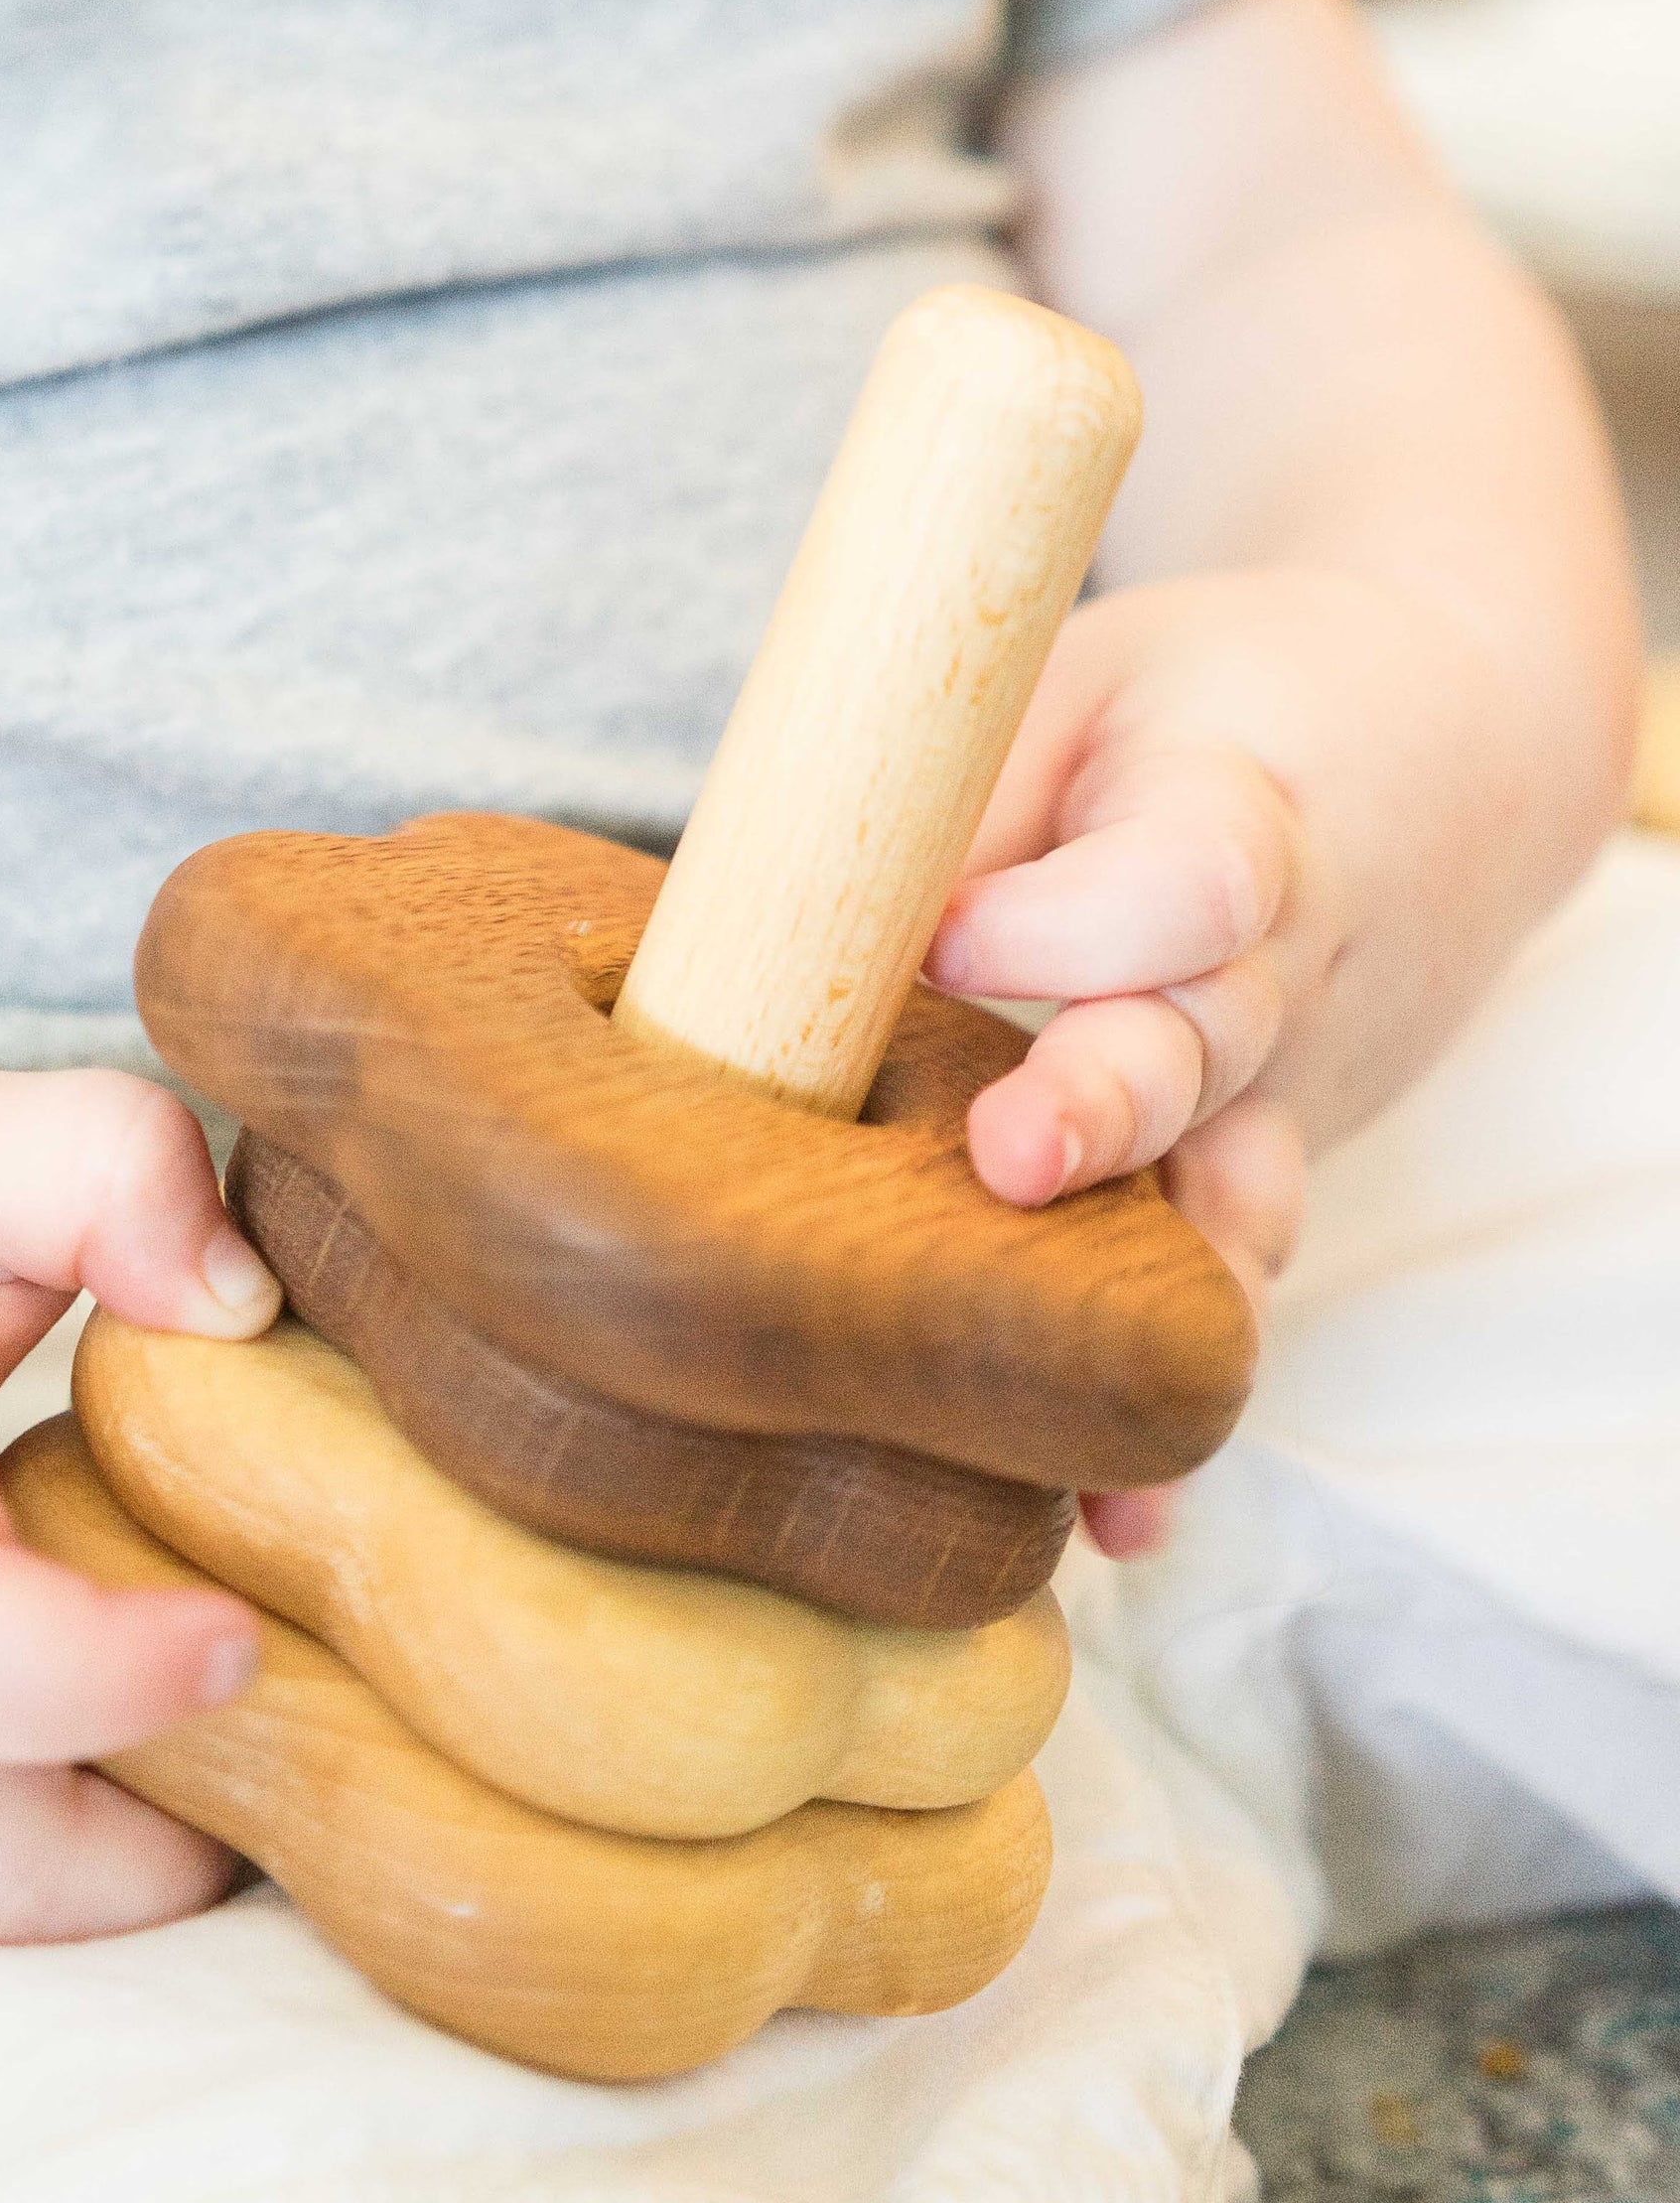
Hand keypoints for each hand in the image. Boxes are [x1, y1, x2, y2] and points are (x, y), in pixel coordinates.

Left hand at [927, 577, 1335, 1553]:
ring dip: (1145, 1306)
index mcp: (1239, 814)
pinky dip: (1164, 1404)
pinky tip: (1118, 1519)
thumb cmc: (1189, 714)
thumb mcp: (1074, 683)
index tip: (952, 929)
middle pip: (1208, 1049)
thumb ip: (961, 791)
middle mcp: (1278, 972)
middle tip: (1009, 1158)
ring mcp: (1282, 1091)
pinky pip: (1216, 1291)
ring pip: (1230, 1204)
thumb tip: (779, 897)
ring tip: (1066, 1429)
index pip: (1189, 875)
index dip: (1068, 914)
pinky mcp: (1258, 1171)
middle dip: (1106, 1110)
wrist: (1422, 757)